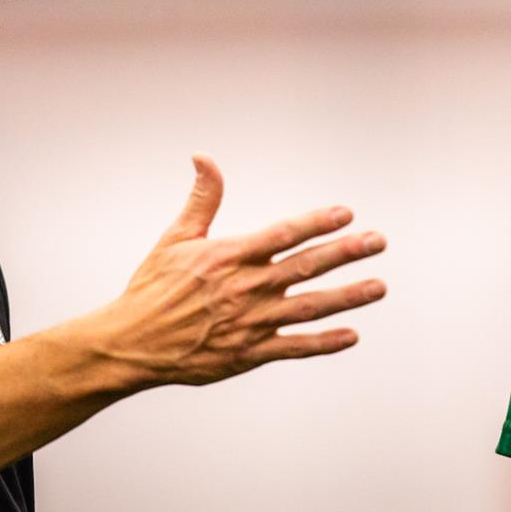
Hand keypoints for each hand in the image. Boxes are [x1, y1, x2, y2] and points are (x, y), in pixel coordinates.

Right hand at [98, 154, 386, 387]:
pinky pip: (294, 347)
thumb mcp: (176, 238)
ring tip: (378, 286)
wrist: (132, 343)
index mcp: (230, 257)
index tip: (347, 214)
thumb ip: (203, 199)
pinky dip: (324, 343)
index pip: (283, 234)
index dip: (317, 222)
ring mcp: (251, 322)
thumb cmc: (153, 288)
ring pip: (309, 307)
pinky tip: (351, 334)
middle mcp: (246, 288)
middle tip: (378, 241)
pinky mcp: (249, 353)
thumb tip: (205, 157)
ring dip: (347, 296)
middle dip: (346, 252)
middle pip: (306, 266)